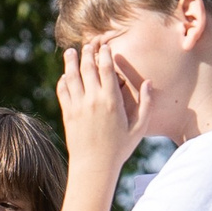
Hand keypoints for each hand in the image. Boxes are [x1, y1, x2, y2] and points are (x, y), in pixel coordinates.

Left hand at [55, 40, 151, 177]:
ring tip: (71, 51)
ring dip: (70, 61)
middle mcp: (93, 99)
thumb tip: (149, 82)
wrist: (94, 166)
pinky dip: (63, 81)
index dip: (104, 54)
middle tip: (88, 43)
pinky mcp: (67, 114)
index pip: (106, 68)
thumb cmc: (119, 148)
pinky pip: (62, 91)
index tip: (104, 46)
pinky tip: (65, 76)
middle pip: (87, 67)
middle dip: (87, 52)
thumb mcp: (139, 127)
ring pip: (71, 76)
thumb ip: (146, 104)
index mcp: (111, 100)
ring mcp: (77, 106)